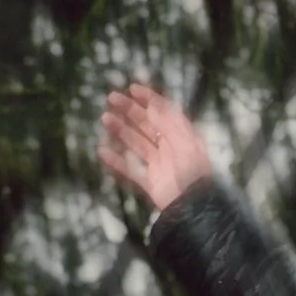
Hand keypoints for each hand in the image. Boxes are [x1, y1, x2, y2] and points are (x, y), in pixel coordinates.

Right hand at [97, 82, 213, 211]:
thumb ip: (168, 124)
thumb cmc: (194, 174)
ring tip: (105, 118)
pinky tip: (101, 151)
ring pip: (137, 143)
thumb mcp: (183, 144)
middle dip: (130, 110)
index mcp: (184, 137)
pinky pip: (130, 170)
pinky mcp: (152, 183)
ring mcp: (161, 166)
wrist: (194, 208)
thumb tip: (152, 104)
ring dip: (121, 130)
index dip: (150, 99)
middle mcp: (171, 148)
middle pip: (148, 124)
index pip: (166, 113)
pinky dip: (116, 161)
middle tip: (111, 97)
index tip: (132, 88)